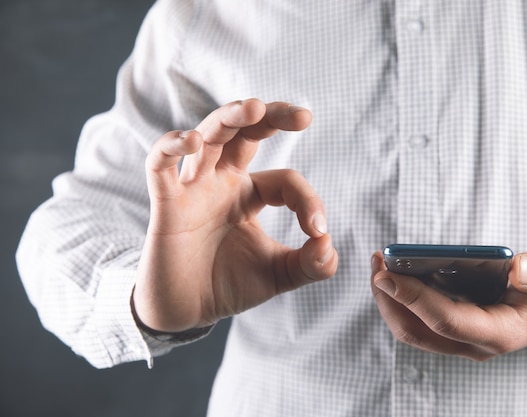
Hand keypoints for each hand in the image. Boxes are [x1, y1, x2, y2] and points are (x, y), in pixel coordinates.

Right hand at [133, 99, 337, 331]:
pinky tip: (192, 142)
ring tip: (253, 108)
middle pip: (245, 133)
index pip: (285, 180)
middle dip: (272, 117)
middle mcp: (222, 183)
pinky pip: (160, 166)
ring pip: (208, 136)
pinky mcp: (166, 204)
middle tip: (303, 115)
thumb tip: (330, 246)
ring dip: (229, 118)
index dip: (308, 200)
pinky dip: (171, 147)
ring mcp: (193, 189)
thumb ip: (310, 264)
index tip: (319, 230)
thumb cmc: (227, 285)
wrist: (186, 312)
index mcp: (249, 194)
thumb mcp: (278, 275)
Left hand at [371, 250, 526, 360]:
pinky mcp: (453, 328)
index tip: (386, 274)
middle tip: (377, 261)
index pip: (447, 321)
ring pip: (412, 329)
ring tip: (380, 260)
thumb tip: (519, 268)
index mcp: (501, 333)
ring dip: (389, 298)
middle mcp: (475, 344)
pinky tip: (396, 268)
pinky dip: (401, 296)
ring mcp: (462, 340)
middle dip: (390, 298)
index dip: (414, 298)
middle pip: (418, 331)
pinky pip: (417, 320)